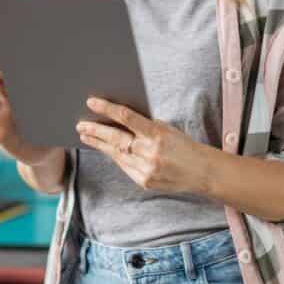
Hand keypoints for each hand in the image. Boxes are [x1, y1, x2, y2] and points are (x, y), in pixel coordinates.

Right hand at [0, 66, 57, 166]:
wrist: (40, 151)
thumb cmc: (50, 131)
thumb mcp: (57, 121)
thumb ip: (58, 112)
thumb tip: (70, 101)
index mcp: (27, 94)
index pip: (19, 79)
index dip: (13, 70)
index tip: (10, 63)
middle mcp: (11, 99)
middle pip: (0, 83)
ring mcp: (0, 112)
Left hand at [77, 98, 209, 195]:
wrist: (202, 172)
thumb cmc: (182, 145)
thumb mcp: (166, 128)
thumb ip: (143, 125)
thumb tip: (117, 117)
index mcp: (157, 134)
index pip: (126, 117)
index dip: (107, 109)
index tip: (92, 102)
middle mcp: (150, 153)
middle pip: (116, 139)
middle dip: (95, 131)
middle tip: (80, 125)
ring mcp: (146, 170)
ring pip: (116, 154)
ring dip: (99, 144)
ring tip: (85, 136)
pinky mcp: (144, 182)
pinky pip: (124, 166)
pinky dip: (114, 156)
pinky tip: (104, 149)